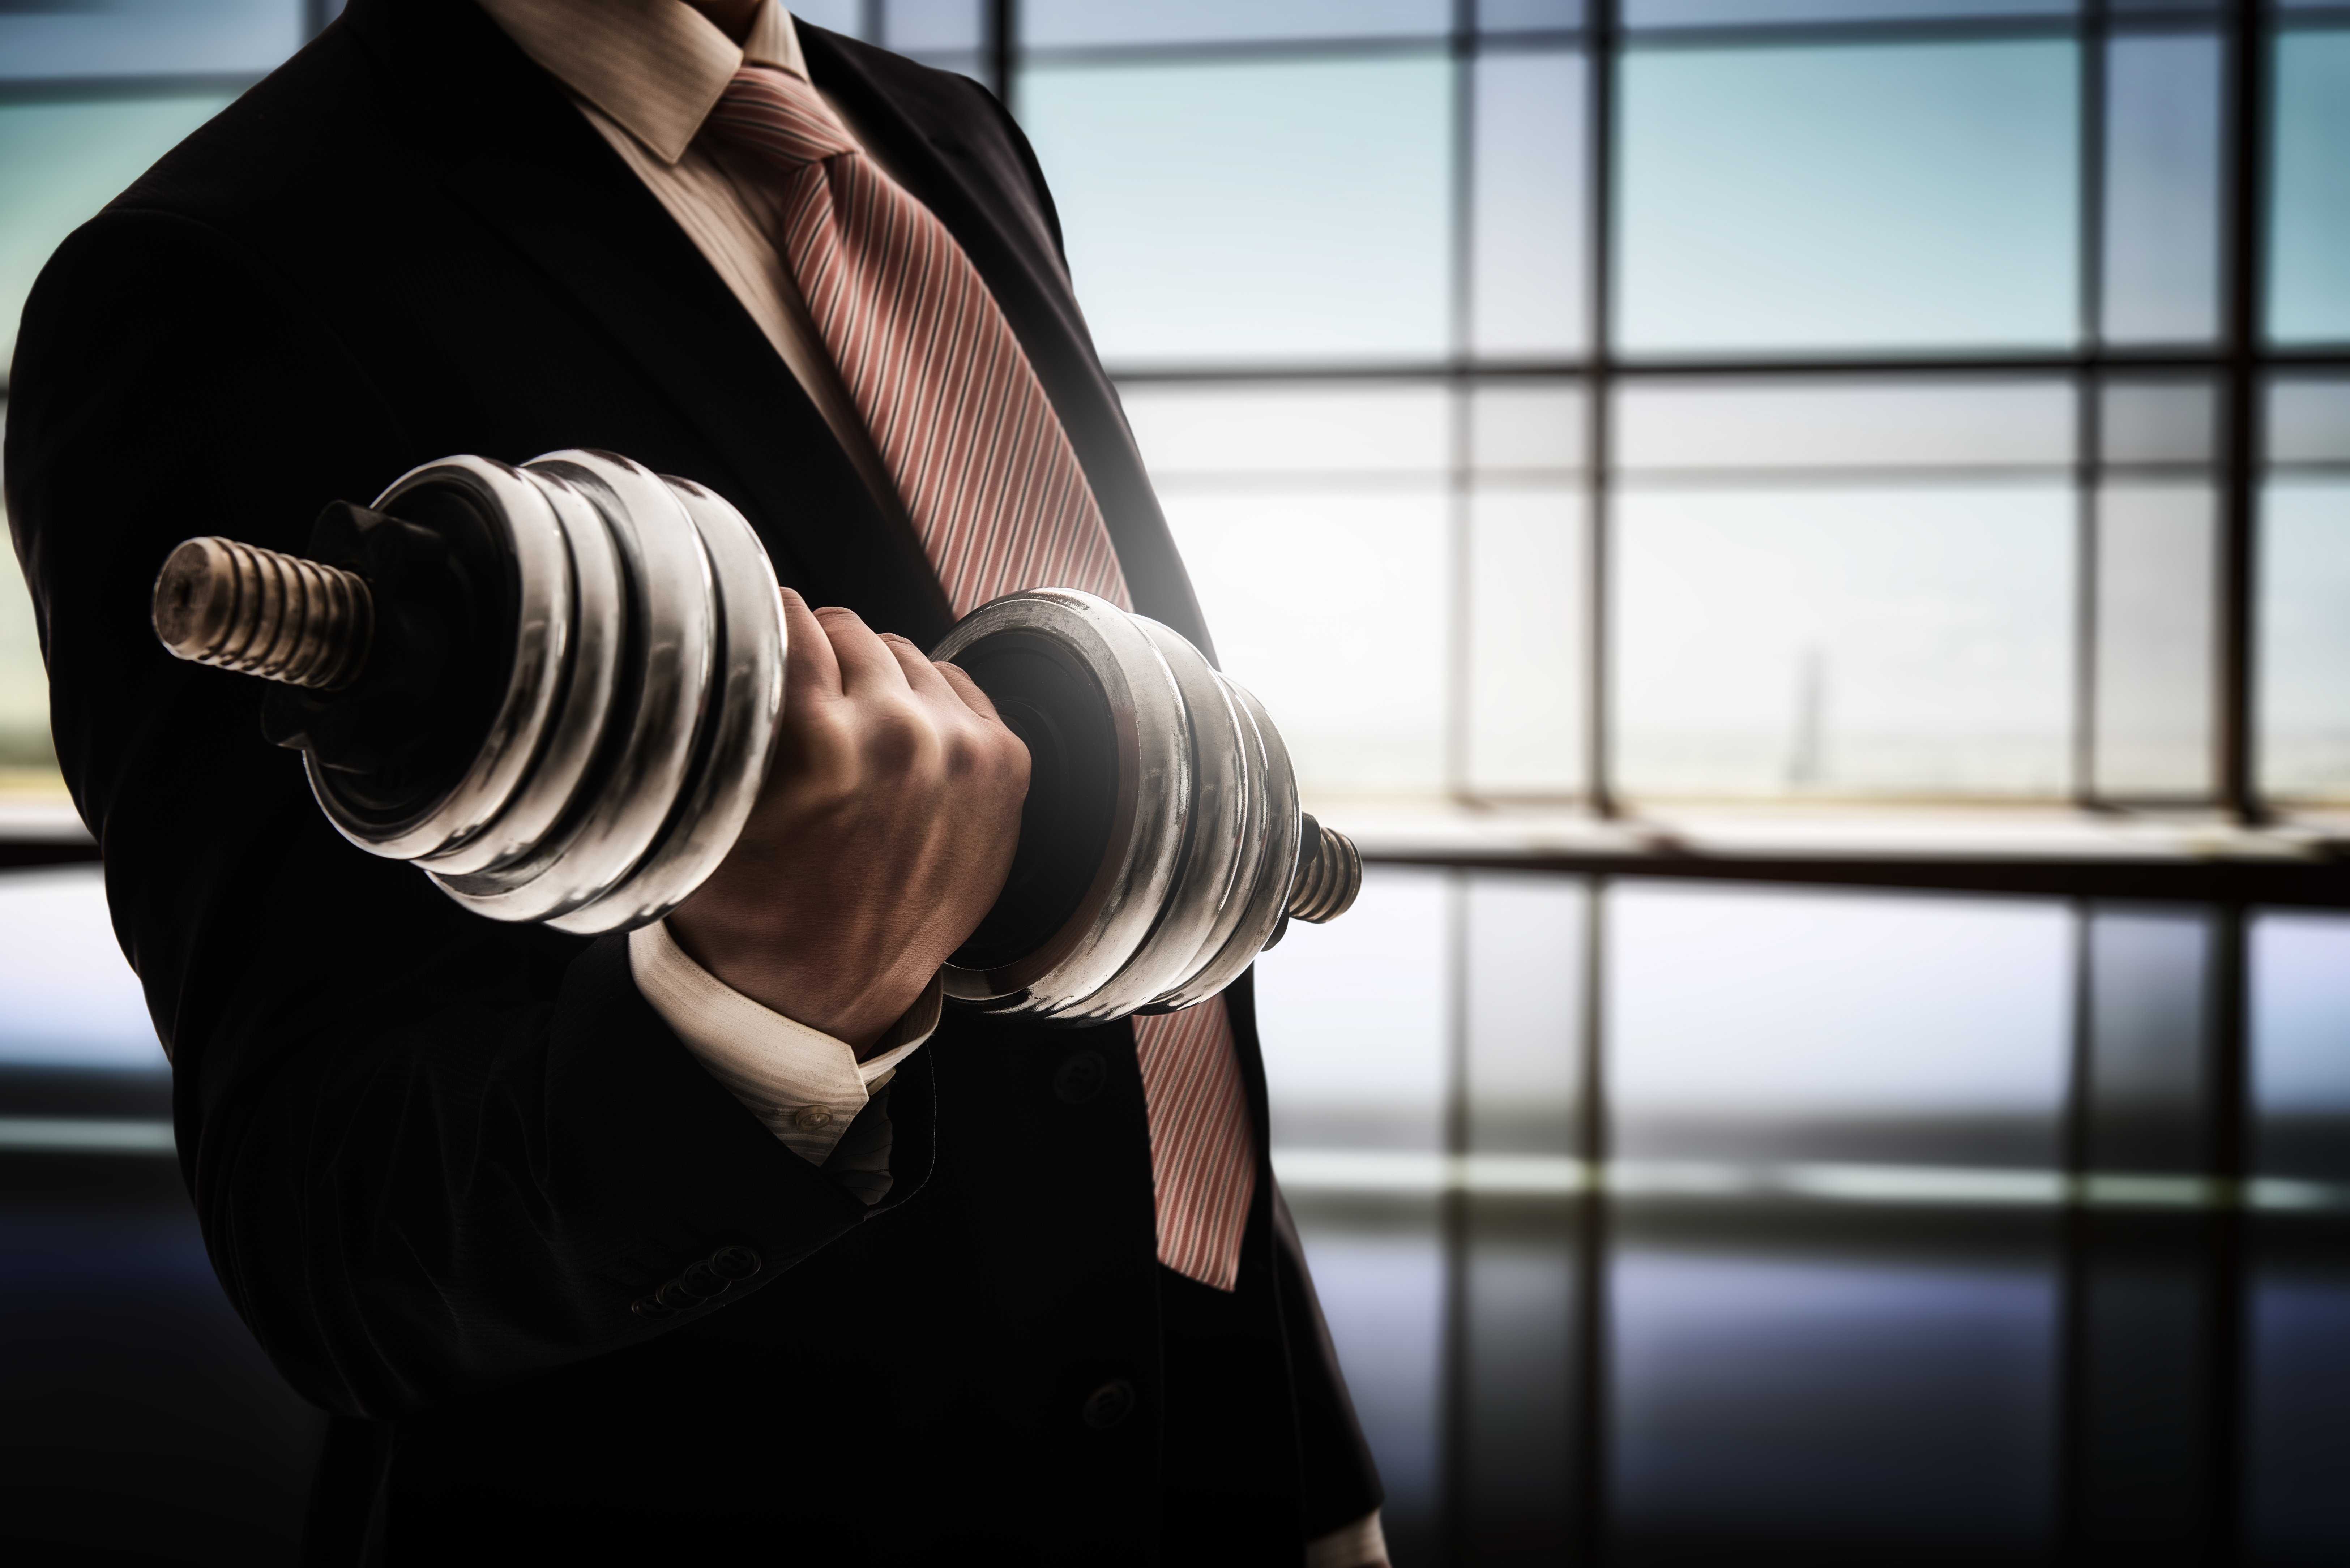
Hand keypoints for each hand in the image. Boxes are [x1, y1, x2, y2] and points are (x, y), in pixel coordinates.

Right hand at [664, 589, 1028, 1052]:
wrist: (829, 996)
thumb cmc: (758, 916)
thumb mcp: (706, 816)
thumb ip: (718, 722)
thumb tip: (725, 636)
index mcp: (817, 742)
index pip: (788, 617)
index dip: (762, 630)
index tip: (755, 647)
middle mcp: (900, 735)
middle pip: (848, 629)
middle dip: (818, 659)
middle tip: (798, 711)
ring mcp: (963, 750)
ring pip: (904, 653)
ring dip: (873, 680)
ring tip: (846, 735)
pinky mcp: (1005, 766)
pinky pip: (957, 683)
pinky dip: (926, 702)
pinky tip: (895, 742)